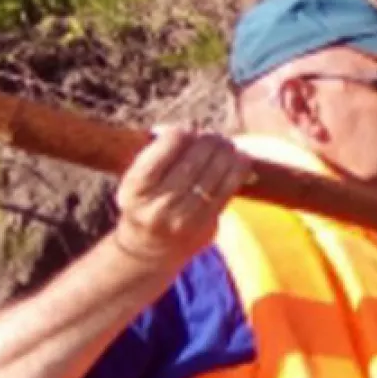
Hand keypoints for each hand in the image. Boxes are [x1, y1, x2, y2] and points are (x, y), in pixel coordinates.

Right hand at [110, 124, 250, 266]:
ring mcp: (184, 217)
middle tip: (212, 136)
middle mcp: (158, 204)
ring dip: (225, 152)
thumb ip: (156, 154)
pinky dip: (238, 168)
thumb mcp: (135, 180)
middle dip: (207, 141)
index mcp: (136, 187)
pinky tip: (240, 158)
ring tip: (226, 145)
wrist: (149, 249)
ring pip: (215, 173)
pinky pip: (229, 189)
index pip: (164, 149)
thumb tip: (190, 128)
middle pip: (194, 160)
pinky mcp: (207, 224)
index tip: (186, 132)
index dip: (181, 134)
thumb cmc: (146, 202)